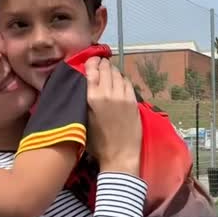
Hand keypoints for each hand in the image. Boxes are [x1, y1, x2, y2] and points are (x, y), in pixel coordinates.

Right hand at [85, 59, 141, 176]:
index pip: (92, 71)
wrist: (120, 155)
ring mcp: (122, 96)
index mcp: (92, 98)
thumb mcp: (84, 120)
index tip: (92, 61)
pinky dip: (123, 80)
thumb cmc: (98, 143)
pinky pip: (128, 83)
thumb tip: (86, 85)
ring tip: (110, 73)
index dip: (92, 62)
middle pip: (106, 69)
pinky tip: (120, 83)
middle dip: (103, 65)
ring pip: (118, 74)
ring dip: (113, 71)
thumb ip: (85, 100)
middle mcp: (108, 93)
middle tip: (101, 65)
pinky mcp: (133, 101)